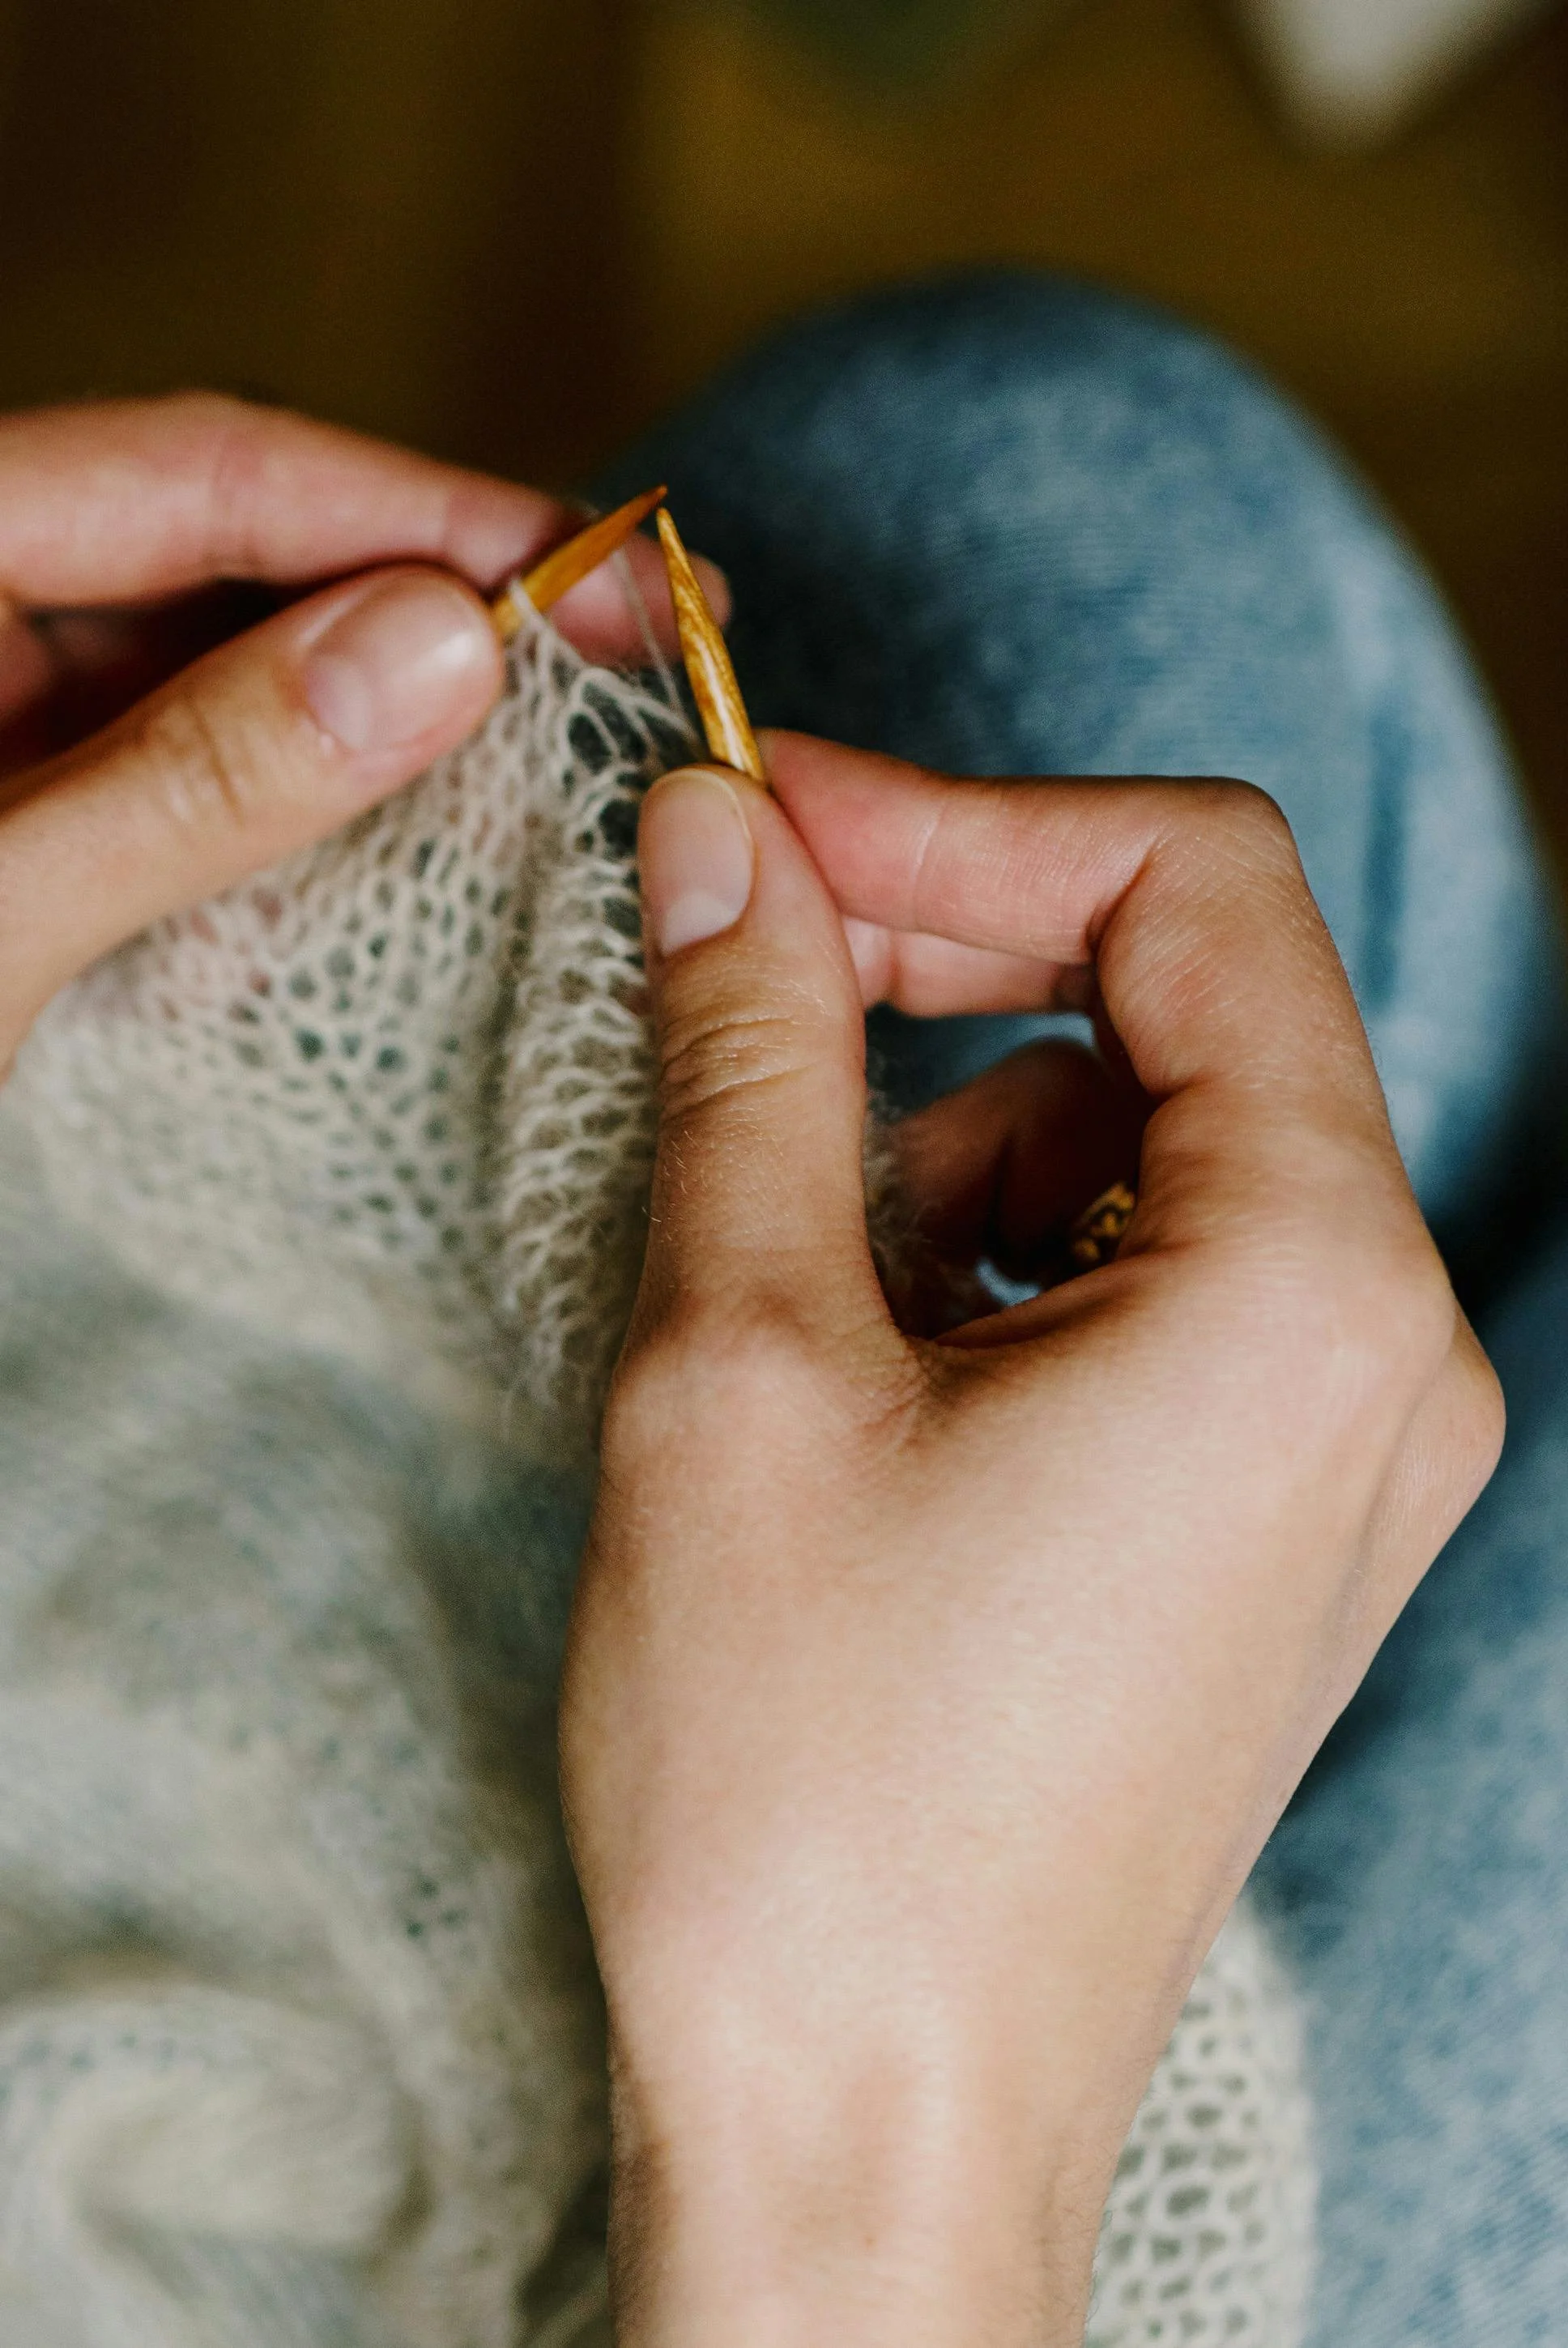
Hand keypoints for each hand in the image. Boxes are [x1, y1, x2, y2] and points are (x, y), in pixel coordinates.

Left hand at [0, 393, 723, 1069]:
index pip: (210, 478)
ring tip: (575, 752)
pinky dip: (329, 822)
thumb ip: (191, 779)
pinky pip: (214, 794)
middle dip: (445, 607)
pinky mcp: (54, 835)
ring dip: (405, 716)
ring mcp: (20, 734)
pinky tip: (441, 855)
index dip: (423, 510)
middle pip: (245, 561)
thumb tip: (438, 649)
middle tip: (642, 652)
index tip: (607, 563)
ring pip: (246, 681)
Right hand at [560, 735, 1503, 2346]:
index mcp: (1314, 1284)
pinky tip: (870, 1373)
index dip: (965, 818)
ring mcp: (1341, 1445)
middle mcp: (1388, 1351)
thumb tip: (728, 840)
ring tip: (800, 1282)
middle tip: (743, 964)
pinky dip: (999, 1255)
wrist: (873, 2135)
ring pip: (1154, 1142)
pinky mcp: (1264, 1517)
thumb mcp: (742, 1360)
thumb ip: (756, 1054)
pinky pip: (1154, 1279)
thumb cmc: (813, 1793)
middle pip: (1190, 1002)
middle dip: (955, 957)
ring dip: (958, 1132)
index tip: (770, 825)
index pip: (1193, 886)